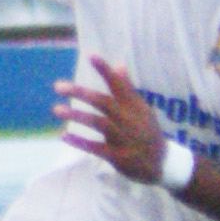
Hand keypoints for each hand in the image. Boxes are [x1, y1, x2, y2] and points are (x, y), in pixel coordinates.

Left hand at [52, 56, 165, 182]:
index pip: (119, 84)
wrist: (163, 164)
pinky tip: (64, 135)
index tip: (90, 56)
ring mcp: (123, 138)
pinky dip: (80, 142)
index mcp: (134, 106)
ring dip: (77, 115)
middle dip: (80, 93)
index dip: (106, 71)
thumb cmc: (148, 133)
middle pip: (103, 102)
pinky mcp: (118, 156)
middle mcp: (128, 119)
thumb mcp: (143, 109)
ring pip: (98, 123)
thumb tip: (119, 65)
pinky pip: (95, 148)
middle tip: (58, 86)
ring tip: (56, 109)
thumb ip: (128, 88)